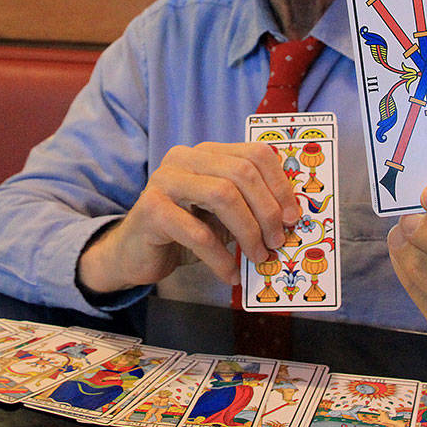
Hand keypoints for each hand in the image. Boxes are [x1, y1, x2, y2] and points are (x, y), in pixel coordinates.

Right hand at [78, 142, 299, 293]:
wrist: (133, 254)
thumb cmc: (184, 232)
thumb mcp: (221, 215)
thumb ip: (248, 206)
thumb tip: (289, 218)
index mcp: (206, 153)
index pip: (254, 153)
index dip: (279, 184)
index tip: (292, 216)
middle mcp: (183, 158)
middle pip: (241, 173)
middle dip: (266, 210)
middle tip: (277, 241)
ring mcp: (164, 181)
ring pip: (222, 195)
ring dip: (248, 232)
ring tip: (259, 257)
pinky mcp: (151, 211)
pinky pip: (198, 233)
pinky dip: (221, 257)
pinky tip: (231, 274)